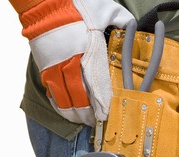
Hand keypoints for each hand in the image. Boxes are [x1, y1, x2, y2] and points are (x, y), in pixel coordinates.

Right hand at [18, 0, 133, 124]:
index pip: (97, 86)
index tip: (108, 115)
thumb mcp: (106, 9)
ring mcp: (55, 67)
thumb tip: (133, 26)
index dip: (102, 104)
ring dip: (74, 113)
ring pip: (64, 98)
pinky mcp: (44, 67)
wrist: (45, 2)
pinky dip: (59, 104)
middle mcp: (71, 64)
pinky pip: (52, 92)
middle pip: (80, 98)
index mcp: (89, 52)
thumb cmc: (77, 5)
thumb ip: (121, 21)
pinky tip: (66, 111)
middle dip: (90, 114)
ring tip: (84, 122)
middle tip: (98, 123)